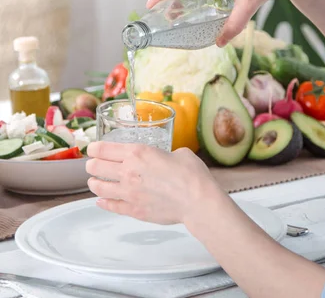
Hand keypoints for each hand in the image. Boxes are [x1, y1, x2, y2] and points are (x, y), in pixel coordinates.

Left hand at [86, 142, 222, 224]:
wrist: (197, 201)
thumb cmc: (192, 175)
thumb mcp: (179, 152)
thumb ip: (164, 155)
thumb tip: (164, 159)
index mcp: (138, 153)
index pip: (104, 149)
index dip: (95, 148)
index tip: (93, 148)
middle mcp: (128, 172)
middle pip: (96, 167)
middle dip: (92, 164)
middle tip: (93, 164)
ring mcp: (128, 193)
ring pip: (99, 188)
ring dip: (94, 183)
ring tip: (94, 182)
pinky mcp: (133, 210)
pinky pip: (110, 206)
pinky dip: (103, 202)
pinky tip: (101, 201)